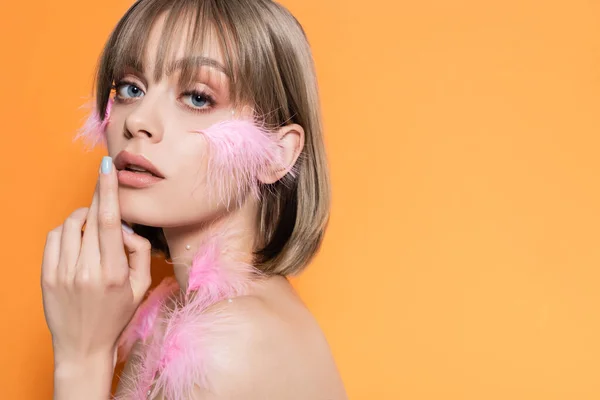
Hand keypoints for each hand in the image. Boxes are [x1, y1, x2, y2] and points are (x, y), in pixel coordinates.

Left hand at [41, 156, 151, 363]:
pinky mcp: (47, 277)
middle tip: (104, 193)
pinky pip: (54, 238)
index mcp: (114, 273)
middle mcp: (86, 271)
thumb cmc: (116, 315)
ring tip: (92, 231)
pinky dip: (67, 232)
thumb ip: (139, 251)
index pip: (108, 221)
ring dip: (83, 218)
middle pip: (89, 218)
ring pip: (70, 225)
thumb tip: (125, 226)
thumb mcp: (141, 286)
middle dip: (98, 199)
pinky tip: (77, 242)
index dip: (107, 190)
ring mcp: (63, 274)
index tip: (105, 167)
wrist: (83, 347)